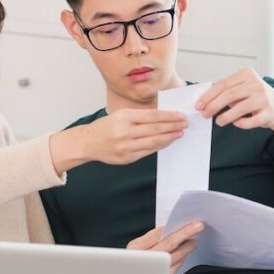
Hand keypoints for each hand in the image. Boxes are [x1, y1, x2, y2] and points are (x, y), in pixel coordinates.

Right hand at [50, 108, 186, 172]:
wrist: (88, 142)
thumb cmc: (106, 127)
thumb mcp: (121, 115)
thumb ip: (140, 116)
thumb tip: (164, 117)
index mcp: (124, 117)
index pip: (152, 116)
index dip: (169, 116)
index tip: (180, 116)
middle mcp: (124, 132)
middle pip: (155, 129)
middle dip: (173, 126)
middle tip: (185, 124)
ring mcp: (125, 146)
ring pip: (153, 142)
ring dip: (169, 137)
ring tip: (180, 133)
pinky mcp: (126, 158)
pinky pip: (148, 151)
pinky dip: (159, 146)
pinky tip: (167, 142)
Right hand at [128, 221, 204, 273]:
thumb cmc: (130, 269)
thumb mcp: (135, 252)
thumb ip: (150, 242)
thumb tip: (168, 230)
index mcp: (135, 247)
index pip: (159, 233)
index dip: (174, 227)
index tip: (188, 222)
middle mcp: (142, 258)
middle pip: (168, 242)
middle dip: (185, 233)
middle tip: (199, 226)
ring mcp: (151, 270)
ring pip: (174, 255)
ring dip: (186, 247)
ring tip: (193, 242)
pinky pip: (174, 268)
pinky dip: (181, 260)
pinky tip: (185, 255)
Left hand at [195, 68, 273, 150]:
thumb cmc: (254, 97)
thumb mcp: (241, 88)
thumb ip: (225, 91)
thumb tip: (204, 102)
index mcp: (246, 74)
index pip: (223, 84)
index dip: (208, 96)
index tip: (199, 105)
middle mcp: (256, 84)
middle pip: (229, 94)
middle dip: (213, 105)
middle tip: (204, 114)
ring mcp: (264, 98)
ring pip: (240, 107)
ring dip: (226, 116)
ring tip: (218, 121)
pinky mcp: (269, 112)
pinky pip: (252, 120)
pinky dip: (241, 123)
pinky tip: (235, 123)